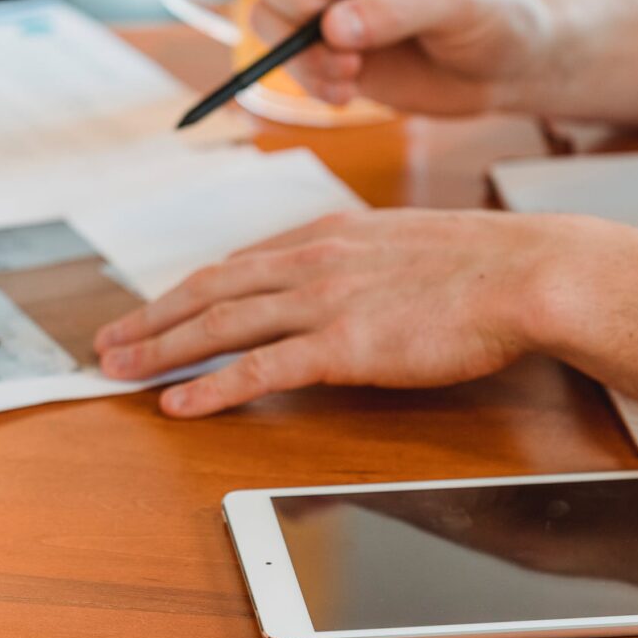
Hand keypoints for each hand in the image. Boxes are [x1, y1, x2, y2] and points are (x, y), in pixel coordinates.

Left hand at [93, 209, 596, 417]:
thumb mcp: (410, 244)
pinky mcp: (340, 346)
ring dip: (160, 348)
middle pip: (209, 289)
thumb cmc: (486, 265)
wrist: (528, 273)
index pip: (238, 264)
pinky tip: (177, 402)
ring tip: (119, 368)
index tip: (157, 306)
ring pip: (218, 325)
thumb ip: (365, 261)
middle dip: (152, 317)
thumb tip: (349, 282)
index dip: (188, 289)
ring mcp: (322, 302)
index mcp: (329, 235)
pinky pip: (256, 369)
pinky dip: (209, 386)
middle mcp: (312, 262)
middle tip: (109, 340)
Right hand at [244, 0, 554, 115]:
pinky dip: (310, 82)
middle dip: (292, 4)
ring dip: (297, 51)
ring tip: (350, 70)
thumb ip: (400, 8)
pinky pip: (289, 65)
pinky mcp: (331, 57)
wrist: (511, 67)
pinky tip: (349, 92)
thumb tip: (333, 29)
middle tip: (338, 34)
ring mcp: (330, 13)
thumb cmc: (497, 11)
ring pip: (267, 17)